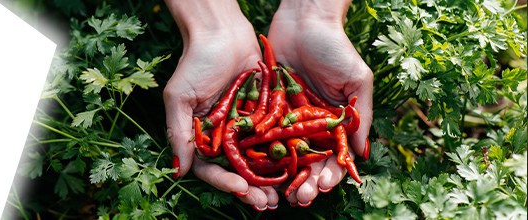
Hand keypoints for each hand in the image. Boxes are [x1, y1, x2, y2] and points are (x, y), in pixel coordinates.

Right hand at [163, 0, 278, 209]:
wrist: (222, 31)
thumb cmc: (195, 62)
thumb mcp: (179, 97)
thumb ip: (178, 133)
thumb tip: (178, 171)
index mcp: (201, 137)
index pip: (211, 168)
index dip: (225, 182)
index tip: (240, 189)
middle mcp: (224, 137)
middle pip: (237, 171)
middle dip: (252, 189)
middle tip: (268, 203)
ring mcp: (245, 128)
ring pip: (259, 161)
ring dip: (270, 180)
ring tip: (283, 195)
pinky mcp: (266, 115)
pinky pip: (276, 139)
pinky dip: (285, 155)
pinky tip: (297, 168)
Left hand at [267, 0, 372, 205]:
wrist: (303, 20)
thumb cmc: (335, 48)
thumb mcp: (356, 81)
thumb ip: (360, 116)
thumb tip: (361, 152)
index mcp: (333, 123)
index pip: (333, 157)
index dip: (331, 174)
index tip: (326, 185)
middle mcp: (309, 125)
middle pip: (308, 163)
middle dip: (306, 183)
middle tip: (301, 198)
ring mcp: (286, 119)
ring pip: (284, 156)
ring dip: (283, 178)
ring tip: (280, 194)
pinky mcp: (265, 108)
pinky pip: (261, 136)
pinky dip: (260, 155)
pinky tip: (257, 171)